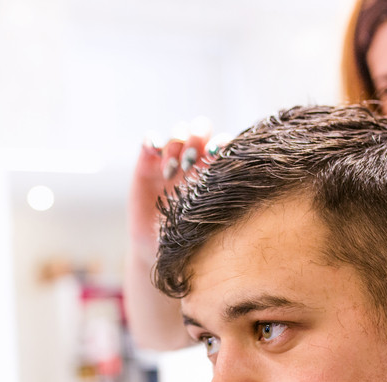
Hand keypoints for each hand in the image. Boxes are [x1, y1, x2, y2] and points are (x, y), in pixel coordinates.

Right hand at [128, 121, 215, 259]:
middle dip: (196, 138)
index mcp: (214, 171)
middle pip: (200, 128)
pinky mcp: (147, 163)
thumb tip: (239, 189)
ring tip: (169, 171)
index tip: (215, 158)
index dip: (221, 144)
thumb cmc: (188, 239)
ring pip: (178, 131)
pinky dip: (152, 141)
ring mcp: (171, 160)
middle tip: (189, 162)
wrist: (155, 248)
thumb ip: (220, 202)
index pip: (223, 143)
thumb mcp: (207, 223)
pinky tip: (153, 154)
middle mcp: (194, 160)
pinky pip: (150, 139)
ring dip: (175, 144)